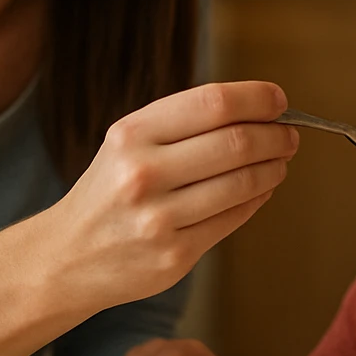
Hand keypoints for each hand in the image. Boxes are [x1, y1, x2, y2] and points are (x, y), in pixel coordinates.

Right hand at [42, 81, 296, 311]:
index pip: (213, 103)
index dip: (257, 98)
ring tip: (279, 162)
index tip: (278, 101)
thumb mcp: (128, 143)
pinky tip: (261, 190)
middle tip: (289, 135)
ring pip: (242, 184)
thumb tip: (260, 112)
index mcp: (131, 134)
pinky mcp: (174, 256)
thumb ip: (185, 125)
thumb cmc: (110, 191)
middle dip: (275, 136)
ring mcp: (159, 219)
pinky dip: (257, 199)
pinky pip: (233, 219)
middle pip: (236, 142)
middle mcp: (143, 173)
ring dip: (273, 169)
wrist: (66, 257)